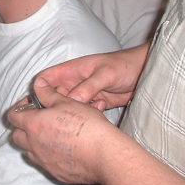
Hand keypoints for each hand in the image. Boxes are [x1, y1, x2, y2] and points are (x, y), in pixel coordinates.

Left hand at [9, 85, 117, 184]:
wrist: (104, 154)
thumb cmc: (86, 125)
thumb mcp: (66, 102)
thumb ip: (47, 94)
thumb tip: (37, 84)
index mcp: (34, 124)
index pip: (13, 117)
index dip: (19, 109)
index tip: (29, 106)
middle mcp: (34, 145)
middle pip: (16, 136)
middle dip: (22, 128)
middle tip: (38, 121)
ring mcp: (44, 161)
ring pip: (29, 152)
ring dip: (34, 143)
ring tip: (51, 135)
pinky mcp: (55, 174)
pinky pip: (44, 164)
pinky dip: (47, 156)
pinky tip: (62, 150)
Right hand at [35, 44, 149, 110]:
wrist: (145, 73)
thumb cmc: (124, 66)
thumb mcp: (105, 74)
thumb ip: (88, 87)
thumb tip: (71, 101)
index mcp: (71, 71)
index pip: (46, 79)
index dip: (39, 90)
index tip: (40, 105)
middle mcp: (74, 83)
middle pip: (54, 97)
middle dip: (54, 107)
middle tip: (57, 118)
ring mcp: (85, 94)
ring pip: (69, 107)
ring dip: (74, 112)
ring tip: (86, 112)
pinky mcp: (96, 104)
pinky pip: (85, 113)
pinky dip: (90, 115)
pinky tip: (102, 108)